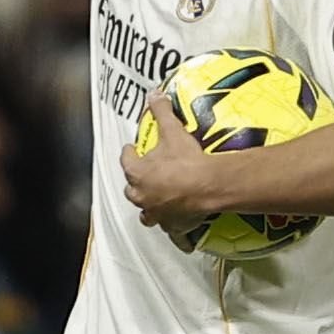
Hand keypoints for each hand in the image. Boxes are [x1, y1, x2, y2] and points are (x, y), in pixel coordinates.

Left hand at [120, 92, 211, 250]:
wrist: (206, 185)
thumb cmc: (186, 160)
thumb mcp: (172, 131)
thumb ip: (161, 112)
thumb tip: (154, 94)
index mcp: (138, 174)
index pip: (126, 162)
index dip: (128, 154)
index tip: (130, 149)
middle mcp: (143, 196)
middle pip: (132, 191)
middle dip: (136, 184)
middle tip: (143, 177)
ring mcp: (157, 214)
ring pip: (147, 215)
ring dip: (149, 209)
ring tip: (155, 204)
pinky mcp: (174, 227)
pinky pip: (174, 235)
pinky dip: (177, 236)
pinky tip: (181, 239)